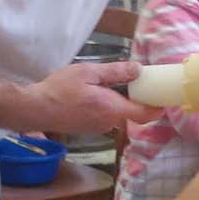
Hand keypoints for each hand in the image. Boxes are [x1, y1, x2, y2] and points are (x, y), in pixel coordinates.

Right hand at [23, 60, 160, 130]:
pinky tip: (94, 94)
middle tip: (136, 81)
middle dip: (136, 99)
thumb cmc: (59, 89)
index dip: (158, 107)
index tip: (164, 97)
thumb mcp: (88, 72)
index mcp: (112, 108)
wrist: (35, 109)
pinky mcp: (88, 129)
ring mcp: (98, 128)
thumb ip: (115, 72)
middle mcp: (109, 122)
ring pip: (117, 114)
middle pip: (132, 113)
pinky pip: (105, 117)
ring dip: (118, 102)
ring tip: (109, 84)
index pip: (145, 114)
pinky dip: (106, 106)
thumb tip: (139, 70)